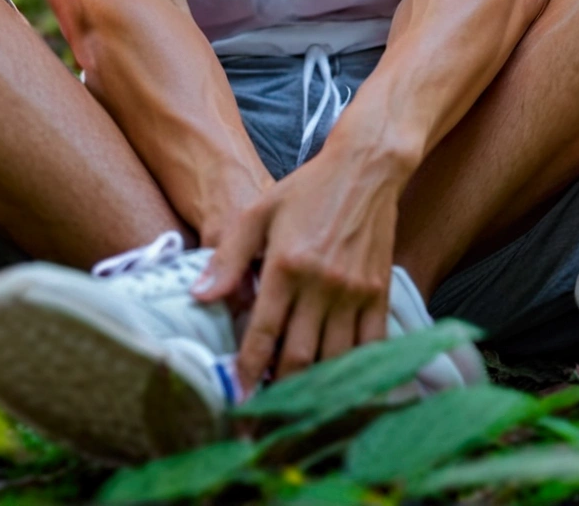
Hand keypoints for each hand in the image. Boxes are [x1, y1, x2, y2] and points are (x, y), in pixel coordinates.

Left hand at [191, 139, 402, 386]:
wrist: (365, 168)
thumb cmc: (307, 189)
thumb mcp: (258, 212)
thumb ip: (228, 257)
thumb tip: (200, 297)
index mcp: (286, 265)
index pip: (263, 333)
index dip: (248, 370)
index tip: (239, 395)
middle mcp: (321, 284)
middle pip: (298, 356)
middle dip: (279, 390)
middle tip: (264, 408)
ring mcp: (353, 291)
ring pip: (333, 358)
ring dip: (314, 385)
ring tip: (296, 399)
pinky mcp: (378, 292)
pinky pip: (370, 345)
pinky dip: (355, 371)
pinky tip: (340, 382)